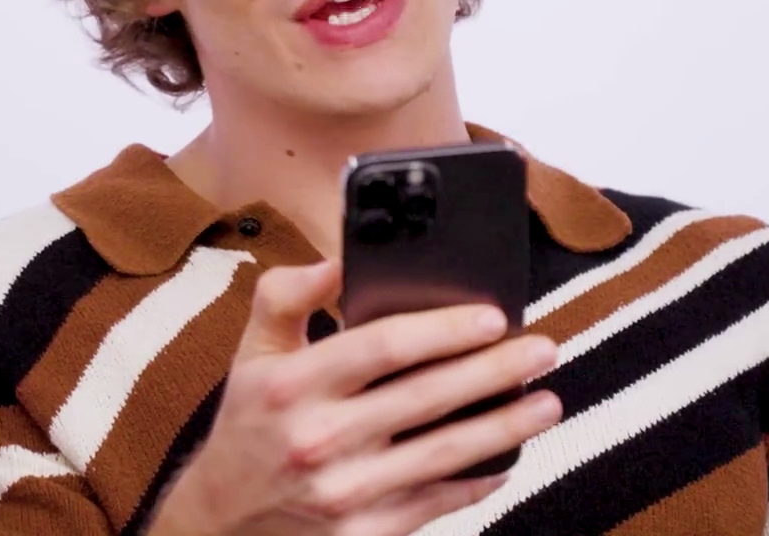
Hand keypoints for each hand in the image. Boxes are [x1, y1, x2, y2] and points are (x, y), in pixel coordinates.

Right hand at [147, 260, 560, 535]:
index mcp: (291, 385)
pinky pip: (434, 504)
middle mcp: (317, 440)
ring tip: (548, 402)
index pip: (383, 346)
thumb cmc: (248, 425)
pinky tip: (507, 461)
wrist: (221, 522)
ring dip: (505, 427)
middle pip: (427, 397)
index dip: (445, 328)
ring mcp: (342, 493)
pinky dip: (476, 482)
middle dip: (496, 371)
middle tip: (544, 349)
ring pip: (443, 453)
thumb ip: (286, 296)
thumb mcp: (250, 354)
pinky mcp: (361, 535)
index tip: (493, 316)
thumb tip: (338, 260)